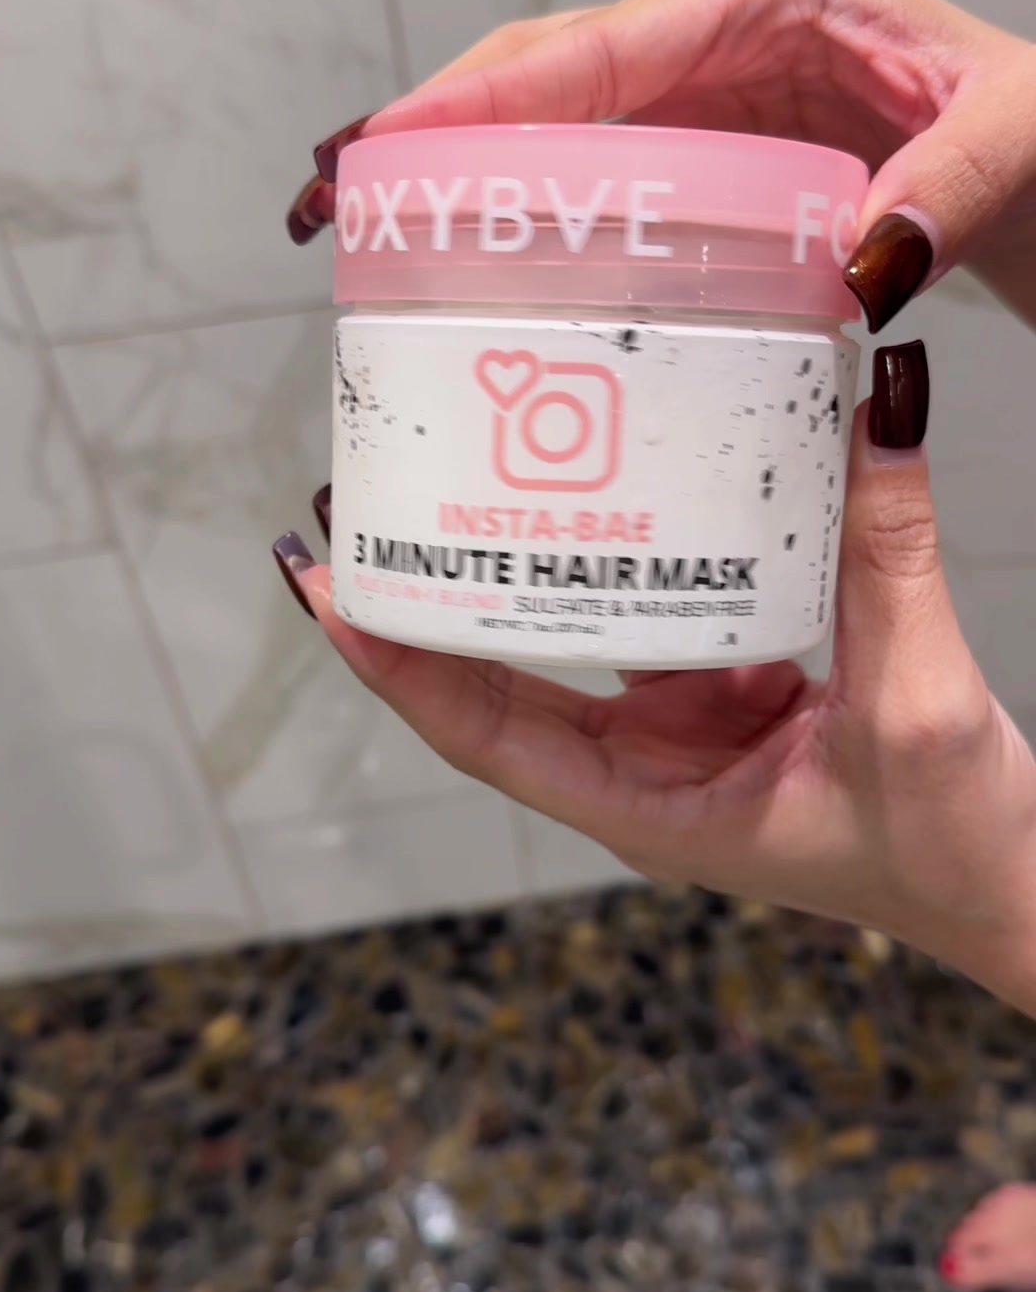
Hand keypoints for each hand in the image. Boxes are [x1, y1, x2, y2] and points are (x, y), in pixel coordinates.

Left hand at [277, 346, 1035, 1015]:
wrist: (1016, 888)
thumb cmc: (952, 845)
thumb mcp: (916, 701)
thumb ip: (887, 554)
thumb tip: (875, 403)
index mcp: (649, 806)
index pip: (484, 732)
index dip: (397, 663)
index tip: (324, 586)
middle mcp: (643, 767)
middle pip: (500, 678)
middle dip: (427, 597)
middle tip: (359, 500)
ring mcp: (683, 727)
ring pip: (575, 633)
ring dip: (519, 562)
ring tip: (462, 460)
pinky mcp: (731, 691)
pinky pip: (660, 609)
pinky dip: (631, 549)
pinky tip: (613, 476)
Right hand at [357, 0, 1035, 331]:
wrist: (1020, 156)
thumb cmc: (1018, 121)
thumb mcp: (1012, 134)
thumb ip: (951, 184)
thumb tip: (863, 260)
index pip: (604, 45)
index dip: (491, 98)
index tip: (395, 142)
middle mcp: (709, 31)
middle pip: (541, 70)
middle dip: (432, 129)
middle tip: (335, 198)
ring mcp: (689, 87)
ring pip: (544, 118)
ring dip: (452, 170)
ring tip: (355, 231)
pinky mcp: (683, 142)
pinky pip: (581, 168)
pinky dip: (512, 206)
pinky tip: (452, 256)